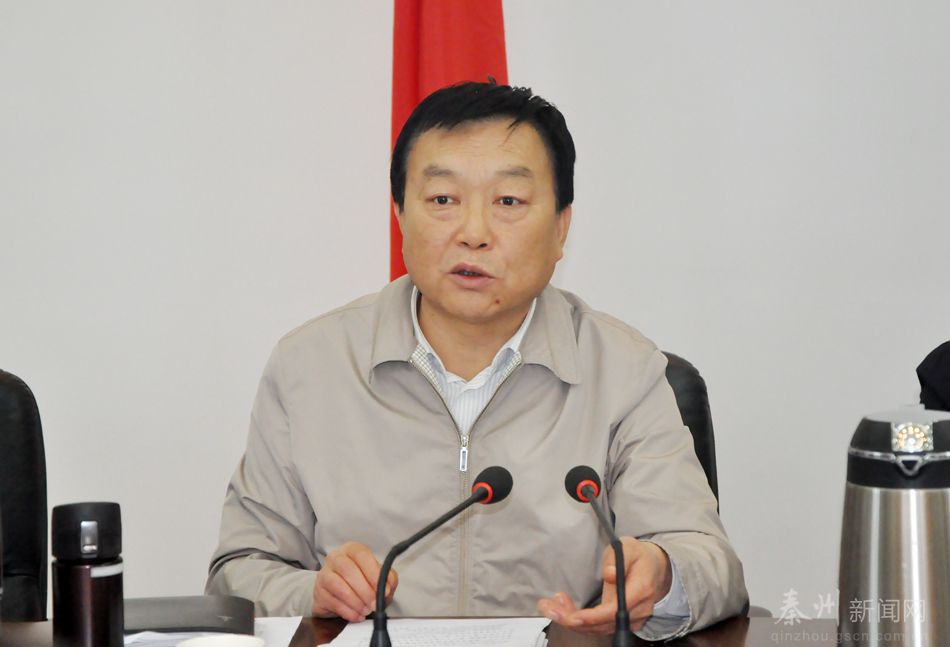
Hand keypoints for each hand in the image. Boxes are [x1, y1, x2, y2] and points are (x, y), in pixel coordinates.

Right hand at [312, 541, 397, 621]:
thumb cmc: (362, 581)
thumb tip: (387, 587)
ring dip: (355, 601)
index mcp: (352, 549)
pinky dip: (348, 611)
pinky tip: (357, 615)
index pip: (361, 555)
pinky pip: (332, 602)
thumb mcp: (378, 576)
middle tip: (375, 604)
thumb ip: (387, 578)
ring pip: (338, 586)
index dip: (373, 572)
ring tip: (366, 610)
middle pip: (348, 570)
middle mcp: (335, 558)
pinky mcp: (319, 593)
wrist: (339, 594)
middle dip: (364, 590)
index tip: (384, 588)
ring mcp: (324, 574)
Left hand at [537, 537, 671, 633]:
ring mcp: (632, 619)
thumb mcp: (629, 548)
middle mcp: (638, 610)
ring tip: (551, 605)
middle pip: (603, 623)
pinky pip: (600, 626)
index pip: (615, 610)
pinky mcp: (623, 622)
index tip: (572, 617)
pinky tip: (564, 609)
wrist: (655, 568)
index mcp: (641, 590)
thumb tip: (608, 574)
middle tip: (549, 607)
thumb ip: (617, 559)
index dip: (592, 617)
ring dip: (572, 619)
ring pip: (598, 628)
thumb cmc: (639, 556)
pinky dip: (580, 621)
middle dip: (572, 619)